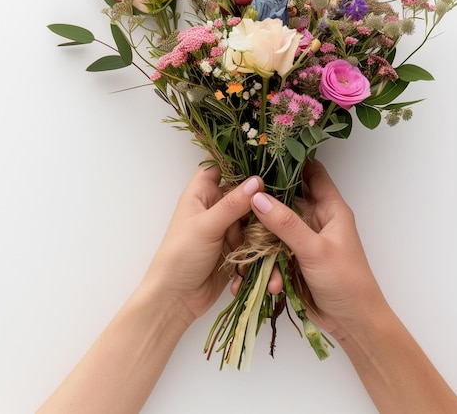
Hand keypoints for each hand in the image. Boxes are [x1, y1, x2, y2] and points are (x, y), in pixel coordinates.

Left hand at [142, 163, 263, 319]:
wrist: (176, 300)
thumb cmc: (180, 256)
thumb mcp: (207, 226)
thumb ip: (234, 203)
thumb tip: (258, 180)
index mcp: (202, 193)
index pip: (220, 164)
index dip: (239, 159)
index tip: (265, 156)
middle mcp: (216, 206)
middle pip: (245, 192)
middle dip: (260, 198)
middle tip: (280, 199)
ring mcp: (228, 227)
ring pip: (254, 217)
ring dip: (263, 226)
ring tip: (275, 231)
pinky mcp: (237, 247)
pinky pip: (256, 239)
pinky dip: (261, 244)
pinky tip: (270, 250)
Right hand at [249, 159, 385, 338]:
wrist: (353, 324)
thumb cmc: (345, 281)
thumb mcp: (314, 250)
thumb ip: (286, 223)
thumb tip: (256, 197)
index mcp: (330, 208)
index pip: (312, 173)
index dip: (291, 162)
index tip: (263, 157)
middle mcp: (316, 219)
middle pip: (286, 199)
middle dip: (265, 204)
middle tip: (240, 202)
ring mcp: (304, 240)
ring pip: (275, 229)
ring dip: (265, 243)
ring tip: (254, 255)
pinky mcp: (295, 260)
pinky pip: (274, 253)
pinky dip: (269, 265)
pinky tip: (271, 283)